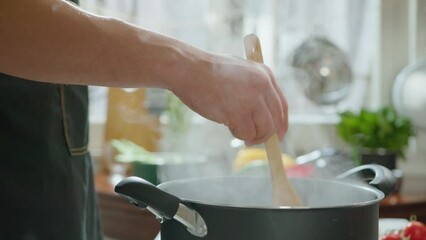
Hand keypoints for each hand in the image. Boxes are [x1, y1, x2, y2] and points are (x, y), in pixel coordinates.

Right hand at [170, 54, 287, 145]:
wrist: (188, 69)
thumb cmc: (208, 72)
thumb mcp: (239, 72)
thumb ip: (254, 89)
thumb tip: (262, 117)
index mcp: (265, 74)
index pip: (282, 105)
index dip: (281, 124)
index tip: (277, 136)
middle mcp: (263, 86)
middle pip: (275, 120)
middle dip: (266, 135)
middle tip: (251, 140)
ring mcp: (253, 99)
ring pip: (264, 130)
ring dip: (250, 135)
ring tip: (233, 127)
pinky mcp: (240, 112)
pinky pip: (247, 134)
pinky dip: (238, 134)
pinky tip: (225, 123)